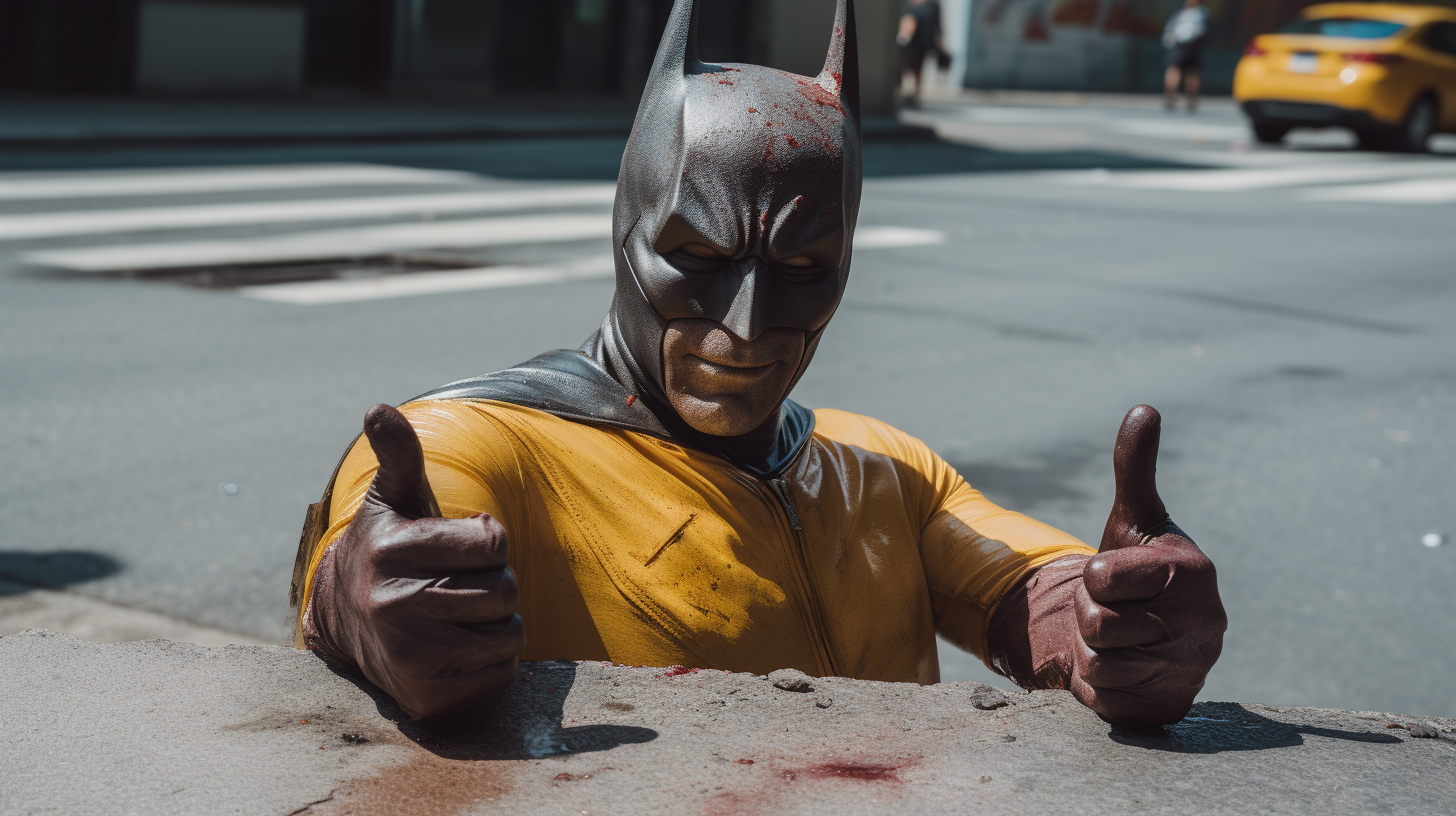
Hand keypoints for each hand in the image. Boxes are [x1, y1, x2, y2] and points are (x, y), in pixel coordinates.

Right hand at [303, 404, 524, 718]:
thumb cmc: (391, 552)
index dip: (487, 540)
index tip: (456, 546)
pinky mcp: (426, 696)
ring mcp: (408, 655)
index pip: (492, 540)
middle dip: (495, 583)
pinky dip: (492, 661)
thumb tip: (379, 408)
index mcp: (389, 550)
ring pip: (510, 633)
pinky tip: (457, 649)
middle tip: (457, 584)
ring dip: (497, 623)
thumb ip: (398, 454)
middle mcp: (392, 605)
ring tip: (458, 615)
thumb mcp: (394, 500)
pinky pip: (503, 671)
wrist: (349, 625)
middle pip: (505, 589)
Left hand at [1070, 405, 1226, 726]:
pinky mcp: (1171, 705)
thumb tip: (1143, 408)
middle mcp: (1205, 622)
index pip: (1100, 577)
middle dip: (1089, 616)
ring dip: (1092, 650)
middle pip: (1095, 622)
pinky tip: (1122, 671)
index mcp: (1191, 571)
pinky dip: (1099, 685)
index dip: (1092, 578)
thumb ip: (1135, 467)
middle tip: (1115, 611)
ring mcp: (1193, 668)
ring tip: (1120, 639)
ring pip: (1097, 661)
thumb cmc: (1137, 573)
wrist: (1150, 639)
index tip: (1116, 578)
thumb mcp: (1133, 520)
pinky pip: (1103, 697)